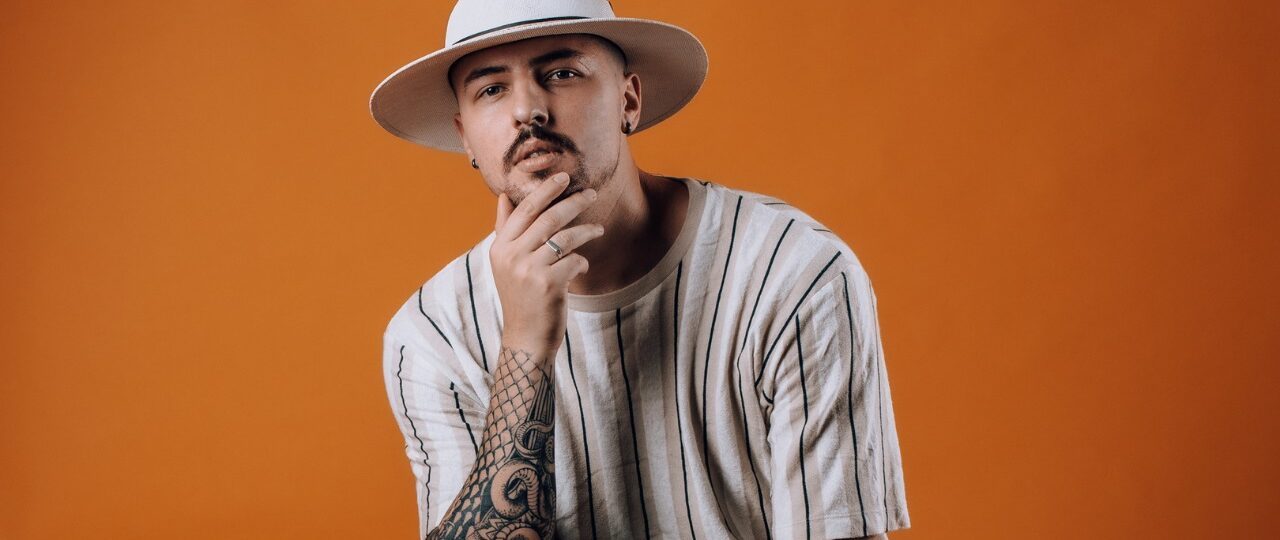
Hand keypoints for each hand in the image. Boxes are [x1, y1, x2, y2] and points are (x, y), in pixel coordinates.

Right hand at [490, 172, 604, 352]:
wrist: (525, 338)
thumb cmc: (521, 297)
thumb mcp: (506, 263)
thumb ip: (505, 230)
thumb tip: (503, 197)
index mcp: (500, 247)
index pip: (524, 209)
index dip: (545, 190)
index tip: (563, 177)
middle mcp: (511, 256)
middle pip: (547, 218)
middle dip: (573, 202)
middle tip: (591, 193)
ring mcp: (529, 270)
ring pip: (565, 237)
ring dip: (586, 230)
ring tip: (598, 230)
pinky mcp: (548, 284)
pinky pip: (574, 260)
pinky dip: (582, 261)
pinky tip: (581, 267)